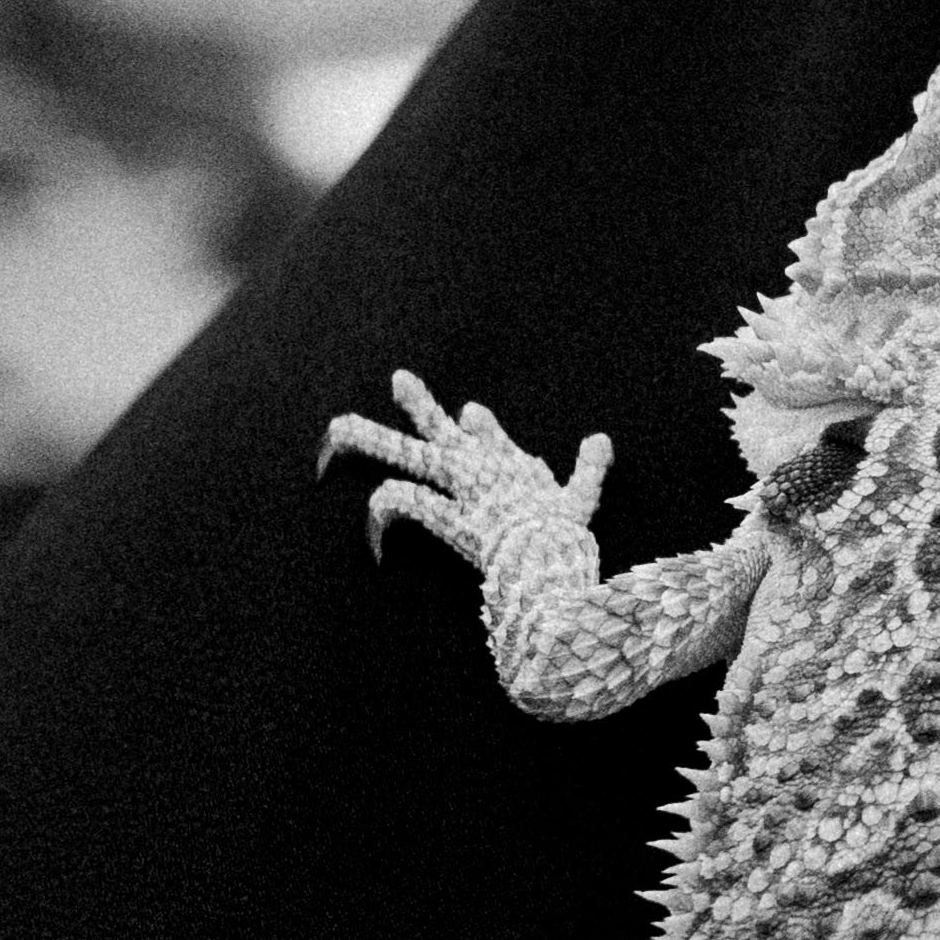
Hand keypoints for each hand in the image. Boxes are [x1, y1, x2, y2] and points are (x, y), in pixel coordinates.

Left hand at [323, 373, 602, 582]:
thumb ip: (589, 467)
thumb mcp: (582, 496)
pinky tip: (373, 514)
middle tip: (398, 379)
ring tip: (337, 428)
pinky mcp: (449, 517)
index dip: (475, 424)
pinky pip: (411, 502)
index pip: (485, 430)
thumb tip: (602, 438)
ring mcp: (461, 491)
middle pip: (440, 431)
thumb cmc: (566, 535)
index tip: (466, 414)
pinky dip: (388, 507)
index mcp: (509, 463)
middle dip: (419, 404)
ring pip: (411, 455)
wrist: (552, 560)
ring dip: (372, 439)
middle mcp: (480, 469)